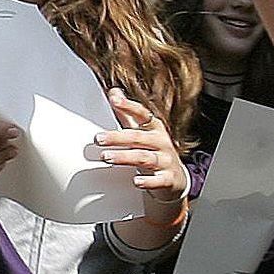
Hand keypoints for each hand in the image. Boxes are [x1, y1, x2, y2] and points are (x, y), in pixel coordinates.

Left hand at [97, 89, 185, 222]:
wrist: (175, 179)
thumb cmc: (153, 151)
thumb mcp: (143, 132)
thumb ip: (127, 114)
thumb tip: (113, 92)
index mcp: (154, 128)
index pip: (142, 114)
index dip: (129, 106)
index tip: (114, 100)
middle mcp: (161, 142)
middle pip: (138, 137)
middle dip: (118, 137)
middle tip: (98, 138)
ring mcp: (166, 161)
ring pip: (145, 158)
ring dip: (125, 157)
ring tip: (106, 157)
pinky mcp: (168, 179)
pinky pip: (159, 180)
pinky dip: (148, 181)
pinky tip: (136, 181)